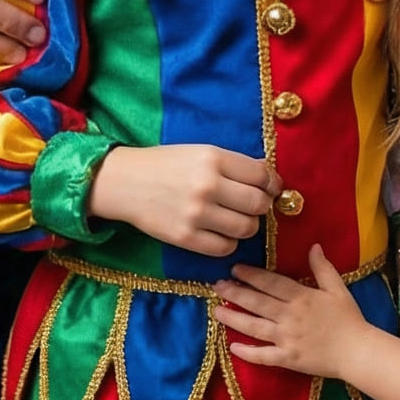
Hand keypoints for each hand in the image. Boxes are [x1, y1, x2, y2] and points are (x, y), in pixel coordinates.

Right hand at [88, 145, 277, 256]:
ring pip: (246, 228)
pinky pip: (225, 247)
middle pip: (258, 204)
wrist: (126, 182)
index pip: (261, 175)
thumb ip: (233, 164)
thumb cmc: (167, 164)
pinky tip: (220, 232)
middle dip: (262, 206)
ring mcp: (196, 214)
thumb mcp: (201, 152)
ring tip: (236, 219)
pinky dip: (229, 242)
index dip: (272, 184)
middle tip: (254, 205)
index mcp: (213, 158)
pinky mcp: (185, 238)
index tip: (271, 188)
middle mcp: (207, 185)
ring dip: (247, 225)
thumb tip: (268, 178)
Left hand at [217, 246, 368, 380]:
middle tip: (217, 286)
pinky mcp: (287, 359)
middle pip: (257, 302)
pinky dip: (247, 353)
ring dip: (234, 319)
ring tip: (216, 312)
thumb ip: (323, 267)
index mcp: (301, 297)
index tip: (234, 269)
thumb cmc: (349, 318)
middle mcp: (289, 316)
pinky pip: (263, 356)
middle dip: (235, 293)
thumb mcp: (337, 288)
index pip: (271, 283)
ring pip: (254, 327)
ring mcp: (286, 339)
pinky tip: (232, 347)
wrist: (357, 351)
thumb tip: (313, 245)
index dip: (251, 275)